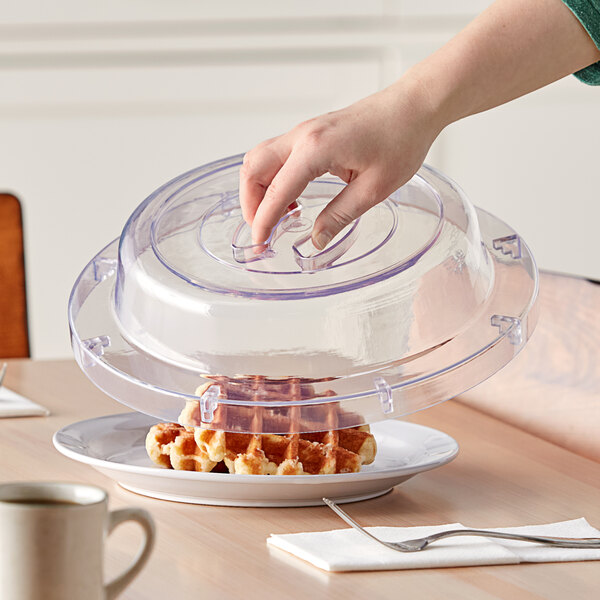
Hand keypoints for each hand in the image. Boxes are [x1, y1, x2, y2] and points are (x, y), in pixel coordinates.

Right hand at [239, 79, 442, 249]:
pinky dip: (272, 179)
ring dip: (259, 190)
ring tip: (277, 218)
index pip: (277, 190)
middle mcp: (302, 136)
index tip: (260, 243)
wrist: (413, 106)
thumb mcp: (373, 189)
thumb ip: (340, 216)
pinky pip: (276, 155)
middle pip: (253, 168)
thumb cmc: (401, 139)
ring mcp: (304, 131)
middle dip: (251, 204)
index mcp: (316, 149)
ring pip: (260, 160)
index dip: (264, 221)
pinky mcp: (310, 133)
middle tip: (263, 232)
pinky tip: (291, 199)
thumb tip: (317, 240)